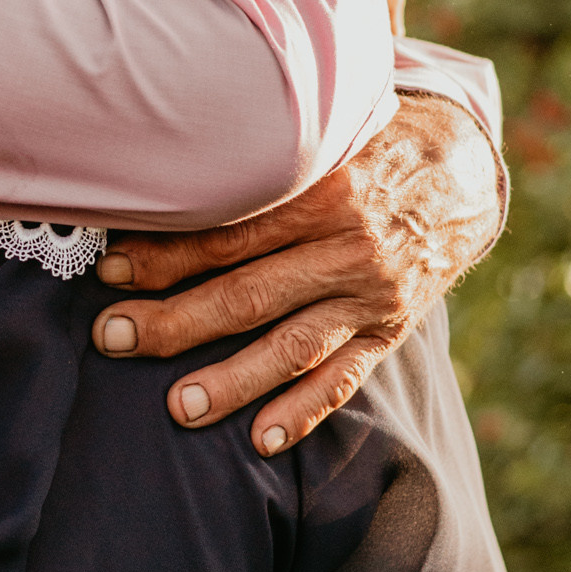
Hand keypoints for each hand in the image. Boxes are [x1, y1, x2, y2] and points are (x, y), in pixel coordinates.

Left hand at [90, 94, 503, 453]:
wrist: (462, 173)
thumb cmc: (367, 145)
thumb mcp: (324, 132)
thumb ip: (261, 153)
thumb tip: (164, 162)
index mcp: (323, 188)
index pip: (231, 232)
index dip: (165, 254)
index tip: (108, 271)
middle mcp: (347, 245)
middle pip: (248, 293)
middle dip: (174, 322)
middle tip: (111, 338)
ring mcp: (371, 294)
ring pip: (292, 346)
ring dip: (232, 381)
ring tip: (177, 408)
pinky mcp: (389, 328)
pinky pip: (345, 377)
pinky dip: (304, 411)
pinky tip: (262, 439)